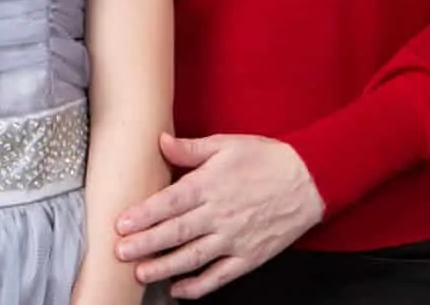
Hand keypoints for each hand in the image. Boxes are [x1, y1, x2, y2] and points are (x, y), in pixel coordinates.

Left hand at [114, 133, 324, 298]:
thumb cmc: (267, 159)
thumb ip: (192, 148)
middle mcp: (219, 214)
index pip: (170, 203)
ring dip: (164, 267)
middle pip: (176, 232)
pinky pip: (219, 276)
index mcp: (211, 185)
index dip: (144, 215)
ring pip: (193, 257)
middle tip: (119, 252)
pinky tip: (178, 289)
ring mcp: (234, 239)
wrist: (310, 180)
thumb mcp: (229, 144)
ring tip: (141, 273)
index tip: (121, 224)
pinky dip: (198, 286)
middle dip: (145, 244)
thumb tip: (161, 141)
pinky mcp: (249, 257)